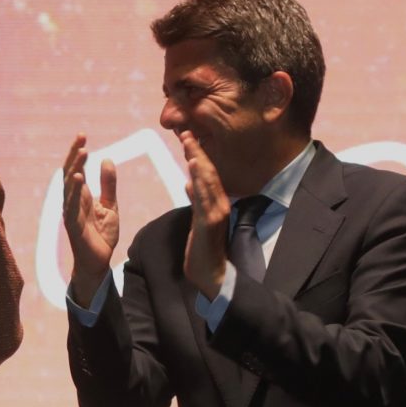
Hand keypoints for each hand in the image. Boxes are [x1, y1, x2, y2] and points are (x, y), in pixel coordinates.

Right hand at [60, 136, 119, 306]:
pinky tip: (79, 178)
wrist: (99, 262)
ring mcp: (71, 212)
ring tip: (83, 152)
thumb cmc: (101, 235)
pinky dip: (74, 191)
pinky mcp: (73, 225)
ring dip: (75, 168)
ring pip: (69, 186)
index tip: (82, 135)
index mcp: (81, 196)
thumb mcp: (110, 206)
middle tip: (81, 137)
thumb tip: (107, 159)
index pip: (77, 169)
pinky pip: (72, 205)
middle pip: (70, 173)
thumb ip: (108, 184)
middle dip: (74, 154)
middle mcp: (72, 201)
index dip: (78, 153)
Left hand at [179, 134, 230, 298]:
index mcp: (216, 202)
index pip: (207, 174)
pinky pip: (203, 197)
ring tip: (189, 143)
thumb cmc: (204, 249)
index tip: (187, 138)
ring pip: (207, 181)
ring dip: (198, 161)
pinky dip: (199, 180)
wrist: (211, 274)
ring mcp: (216, 213)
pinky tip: (193, 167)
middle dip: (197, 152)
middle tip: (185, 133)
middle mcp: (220, 204)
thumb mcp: (198, 220)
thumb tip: (189, 183)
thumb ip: (196, 201)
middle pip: (208, 172)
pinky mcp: (209, 223)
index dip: (198, 155)